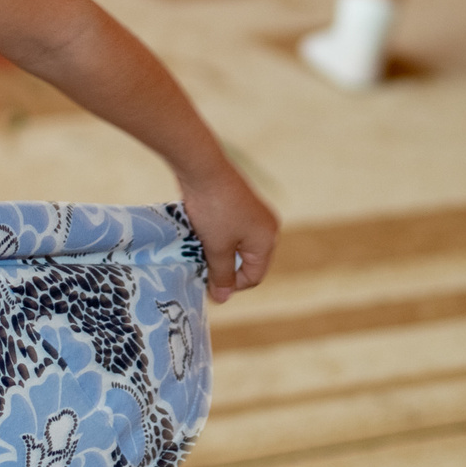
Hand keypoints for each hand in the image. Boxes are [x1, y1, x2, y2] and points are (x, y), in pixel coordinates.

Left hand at [179, 162, 278, 303]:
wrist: (203, 167)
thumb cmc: (213, 210)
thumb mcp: (216, 248)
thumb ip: (222, 274)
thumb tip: (223, 298)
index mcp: (268, 240)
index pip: (253, 277)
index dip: (230, 285)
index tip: (206, 284)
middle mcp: (267, 226)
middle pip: (247, 261)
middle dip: (224, 267)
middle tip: (200, 267)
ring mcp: (254, 213)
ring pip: (236, 244)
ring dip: (218, 251)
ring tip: (197, 250)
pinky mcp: (239, 202)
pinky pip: (231, 229)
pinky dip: (216, 235)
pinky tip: (199, 232)